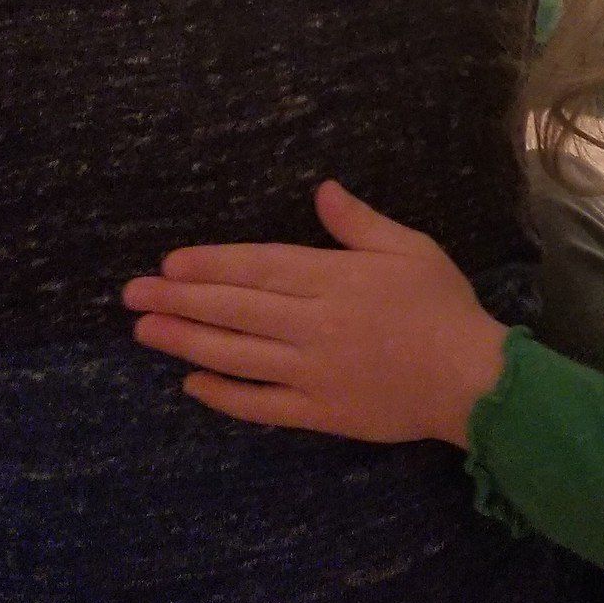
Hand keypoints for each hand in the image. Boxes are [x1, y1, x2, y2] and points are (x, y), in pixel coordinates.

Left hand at [122, 182, 508, 447]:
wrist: (473, 382)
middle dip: (178, 301)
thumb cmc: (443, 307)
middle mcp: (313, 323)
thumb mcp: (410, 248)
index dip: (209, 265)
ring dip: (186, 342)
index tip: (169, 264)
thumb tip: (321, 190)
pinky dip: (224, 395)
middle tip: (131, 296)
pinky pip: (260, 405)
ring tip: (144, 332)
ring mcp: (312, 371)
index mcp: (334, 278)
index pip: (257, 268)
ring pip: (236, 355)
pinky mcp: (318, 412)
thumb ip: (359, 223)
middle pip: (234, 309)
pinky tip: (192, 385)